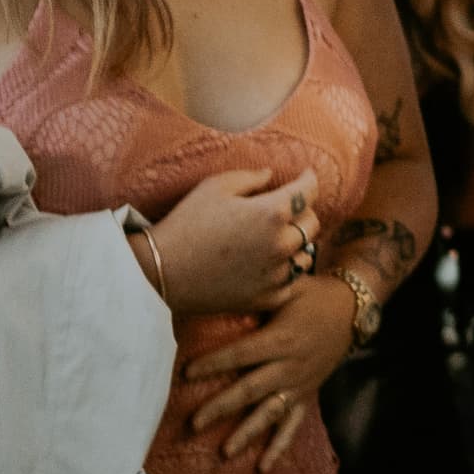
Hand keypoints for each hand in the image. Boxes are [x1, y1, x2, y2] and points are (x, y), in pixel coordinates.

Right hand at [148, 168, 318, 315]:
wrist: (161, 272)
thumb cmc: (186, 224)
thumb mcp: (215, 187)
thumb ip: (251, 177)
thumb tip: (271, 175)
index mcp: (272, 213)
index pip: (309, 191)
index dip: (308, 179)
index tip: (305, 176)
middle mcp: (281, 244)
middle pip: (312, 222)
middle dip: (301, 211)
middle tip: (284, 209)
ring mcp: (276, 275)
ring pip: (305, 254)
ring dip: (295, 243)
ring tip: (275, 238)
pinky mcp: (267, 298)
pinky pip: (291, 282)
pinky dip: (284, 272)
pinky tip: (267, 265)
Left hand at [183, 279, 354, 472]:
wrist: (353, 310)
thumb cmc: (314, 296)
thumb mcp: (287, 291)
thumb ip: (258, 300)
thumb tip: (222, 298)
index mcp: (282, 340)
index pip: (242, 354)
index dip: (214, 364)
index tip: (186, 373)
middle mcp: (290, 367)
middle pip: (250, 390)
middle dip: (221, 407)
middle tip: (194, 424)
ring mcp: (299, 385)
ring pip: (270, 413)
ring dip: (247, 433)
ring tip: (225, 452)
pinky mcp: (307, 396)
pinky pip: (292, 425)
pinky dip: (279, 447)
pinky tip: (262, 468)